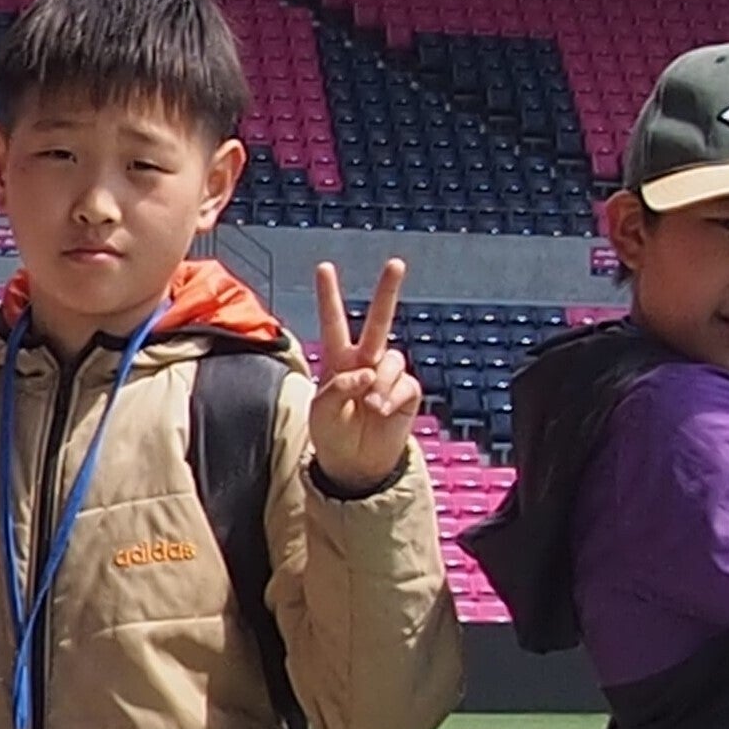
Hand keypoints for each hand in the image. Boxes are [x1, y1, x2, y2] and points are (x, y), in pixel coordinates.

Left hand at [303, 259, 423, 496]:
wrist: (355, 466)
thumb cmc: (332, 436)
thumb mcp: (322, 411)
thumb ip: (339, 386)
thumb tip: (368, 372)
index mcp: (338, 361)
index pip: (334, 322)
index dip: (330, 296)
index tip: (325, 267)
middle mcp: (366, 362)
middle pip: (380, 319)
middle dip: (388, 291)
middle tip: (396, 263)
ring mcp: (388, 376)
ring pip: (392, 359)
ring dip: (380, 382)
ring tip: (370, 407)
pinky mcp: (406, 393)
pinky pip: (405, 384)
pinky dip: (392, 398)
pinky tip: (382, 412)